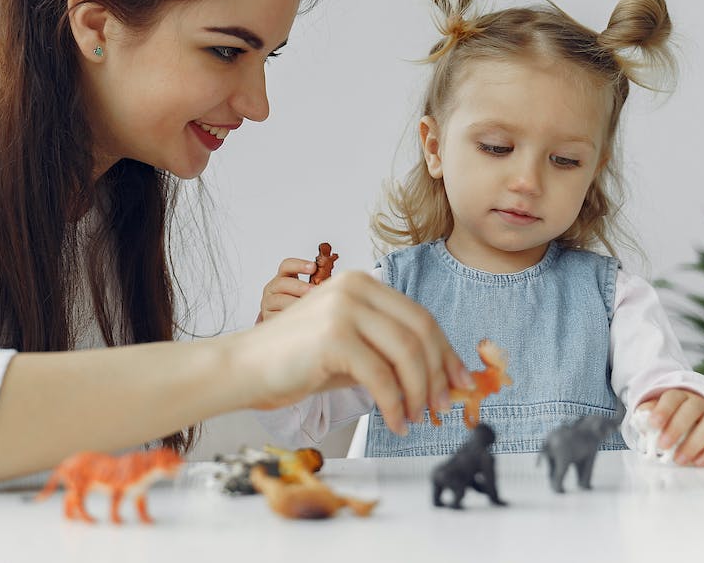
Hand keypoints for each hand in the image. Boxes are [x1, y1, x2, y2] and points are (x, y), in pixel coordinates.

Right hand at [234, 271, 474, 435]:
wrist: (244, 369)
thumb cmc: (295, 363)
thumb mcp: (351, 349)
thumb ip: (389, 354)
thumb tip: (439, 379)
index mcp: (362, 283)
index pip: (419, 316)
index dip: (445, 352)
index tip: (459, 381)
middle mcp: (355, 287)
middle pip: (420, 331)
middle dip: (439, 374)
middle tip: (443, 407)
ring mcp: (344, 309)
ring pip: (406, 353)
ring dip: (420, 392)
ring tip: (417, 418)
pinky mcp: (334, 336)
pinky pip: (381, 376)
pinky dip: (395, 404)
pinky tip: (395, 421)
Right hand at [255, 257, 317, 323]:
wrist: (284, 322)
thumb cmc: (297, 304)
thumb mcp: (304, 291)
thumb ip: (314, 284)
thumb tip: (331, 282)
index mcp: (282, 278)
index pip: (287, 266)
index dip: (299, 265)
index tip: (313, 267)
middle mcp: (272, 288)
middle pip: (282, 283)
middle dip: (299, 286)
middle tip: (313, 290)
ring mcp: (268, 303)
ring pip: (279, 300)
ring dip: (295, 302)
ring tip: (309, 305)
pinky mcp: (268, 317)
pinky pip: (278, 315)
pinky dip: (290, 316)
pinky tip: (301, 317)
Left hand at [638, 389, 703, 465]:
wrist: (696, 423)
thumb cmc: (672, 420)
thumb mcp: (657, 416)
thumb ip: (648, 416)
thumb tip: (642, 417)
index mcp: (680, 397)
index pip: (673, 397)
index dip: (663, 409)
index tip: (653, 424)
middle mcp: (701, 404)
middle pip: (693, 408)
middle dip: (677, 427)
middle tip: (663, 446)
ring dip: (695, 442)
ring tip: (679, 459)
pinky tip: (698, 461)